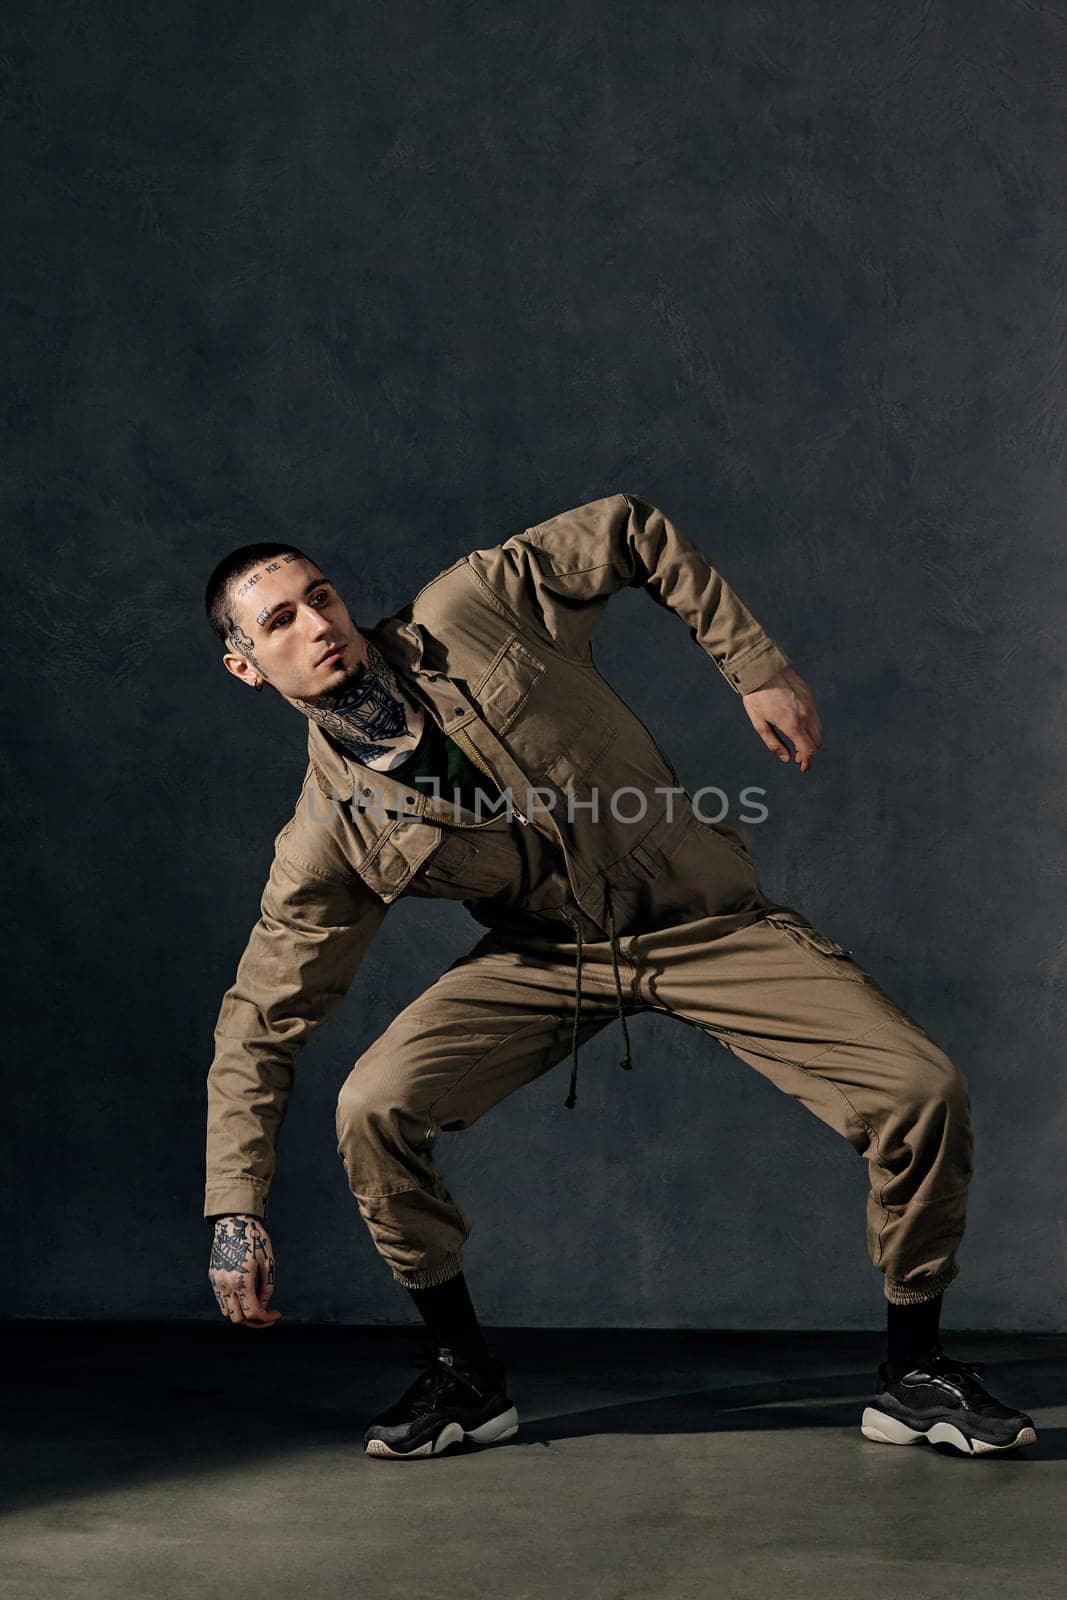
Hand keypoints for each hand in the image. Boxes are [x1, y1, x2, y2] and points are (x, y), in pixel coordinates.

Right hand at [208, 1214, 281, 1328]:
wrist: (233, 1222)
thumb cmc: (255, 1240)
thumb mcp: (268, 1262)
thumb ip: (267, 1287)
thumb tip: (263, 1304)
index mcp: (242, 1280)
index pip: (252, 1313)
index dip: (266, 1318)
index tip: (276, 1314)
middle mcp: (226, 1285)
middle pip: (238, 1319)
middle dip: (255, 1321)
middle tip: (268, 1315)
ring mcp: (217, 1282)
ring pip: (227, 1313)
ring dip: (242, 1315)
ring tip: (256, 1307)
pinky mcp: (213, 1277)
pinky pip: (221, 1301)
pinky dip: (233, 1306)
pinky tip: (245, 1297)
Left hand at [741, 666, 822, 772]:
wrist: (762, 670)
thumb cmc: (757, 698)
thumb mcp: (759, 724)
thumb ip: (774, 744)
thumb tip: (786, 759)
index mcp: (793, 724)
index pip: (809, 750)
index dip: (807, 762)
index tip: (802, 767)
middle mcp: (805, 715)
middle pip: (817, 741)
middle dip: (810, 753)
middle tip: (799, 758)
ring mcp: (810, 705)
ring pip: (818, 729)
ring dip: (812, 740)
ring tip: (800, 744)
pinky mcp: (809, 696)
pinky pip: (815, 715)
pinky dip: (811, 726)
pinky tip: (799, 726)